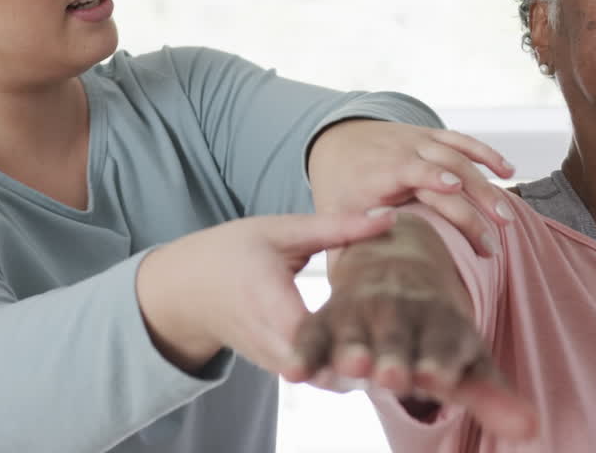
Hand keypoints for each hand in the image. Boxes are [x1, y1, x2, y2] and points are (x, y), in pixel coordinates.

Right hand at [136, 210, 394, 375]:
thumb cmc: (232, 251)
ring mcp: (275, 360)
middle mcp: (270, 339)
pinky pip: (320, 378)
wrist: (186, 290)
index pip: (310, 334)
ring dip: (361, 372)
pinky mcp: (282, 368)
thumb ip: (336, 226)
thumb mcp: (280, 230)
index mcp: (267, 298)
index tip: (390, 335)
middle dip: (366, 364)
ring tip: (405, 355)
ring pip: (326, 380)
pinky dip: (348, 373)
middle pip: (325, 367)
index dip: (349, 340)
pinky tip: (383, 357)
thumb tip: (390, 216)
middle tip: (410, 350)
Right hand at [290, 250, 536, 440]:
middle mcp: (403, 312)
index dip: (442, 358)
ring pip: (356, 331)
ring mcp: (363, 312)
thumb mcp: (467, 358)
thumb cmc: (436, 331)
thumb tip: (532, 429)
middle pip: (399, 336)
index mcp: (442, 321)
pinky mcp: (328, 319)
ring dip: (351, 349)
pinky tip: (294, 371)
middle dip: (395, 356)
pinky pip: (313, 334)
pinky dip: (304, 350)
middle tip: (393, 376)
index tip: (440, 376)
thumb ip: (492, 396)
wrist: (396, 269)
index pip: (444, 340)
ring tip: (349, 367)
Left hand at [307, 120, 516, 255]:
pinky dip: (486, 154)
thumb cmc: (340, 191)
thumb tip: (352, 288)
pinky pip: (463, 141)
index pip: (407, 169)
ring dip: (486, 186)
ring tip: (506, 219)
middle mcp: (401, 151)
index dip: (430, 176)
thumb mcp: (333, 215)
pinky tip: (508, 171)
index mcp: (377, 172)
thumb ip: (342, 246)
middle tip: (492, 240)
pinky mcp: (432, 135)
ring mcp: (419, 141)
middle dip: (470, 204)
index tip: (453, 189)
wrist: (339, 141)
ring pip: (458, 157)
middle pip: (443, 172)